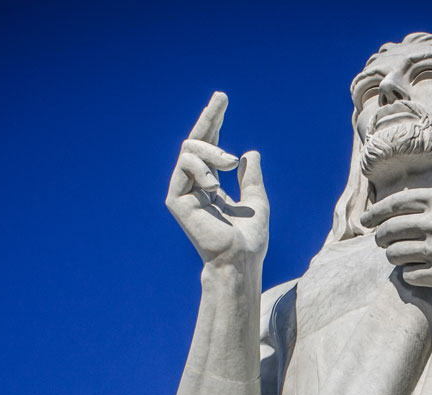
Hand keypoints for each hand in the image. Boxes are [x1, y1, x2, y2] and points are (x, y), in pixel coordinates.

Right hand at [165, 92, 268, 268]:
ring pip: (189, 151)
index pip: (209, 147)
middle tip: (222, 98)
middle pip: (195, 142)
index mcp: (210, 185)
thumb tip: (248, 153)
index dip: (214, 122)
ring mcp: (182, 192)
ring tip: (229, 163)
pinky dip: (203, 169)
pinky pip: (185, 167)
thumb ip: (250, 177)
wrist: (239, 259)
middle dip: (209, 117)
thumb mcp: (256, 199)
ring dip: (212, 150)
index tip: (221, 98)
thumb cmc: (249, 237)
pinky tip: (215, 184)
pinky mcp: (175, 200)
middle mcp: (193, 186)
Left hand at [361, 187, 431, 289]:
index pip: (393, 204)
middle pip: (388, 230)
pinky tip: (414, 270)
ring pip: (393, 254)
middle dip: (379, 237)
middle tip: (380, 240)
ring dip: (391, 255)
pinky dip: (407, 272)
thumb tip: (408, 203)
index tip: (365, 219)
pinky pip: (408, 275)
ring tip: (397, 255)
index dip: (375, 212)